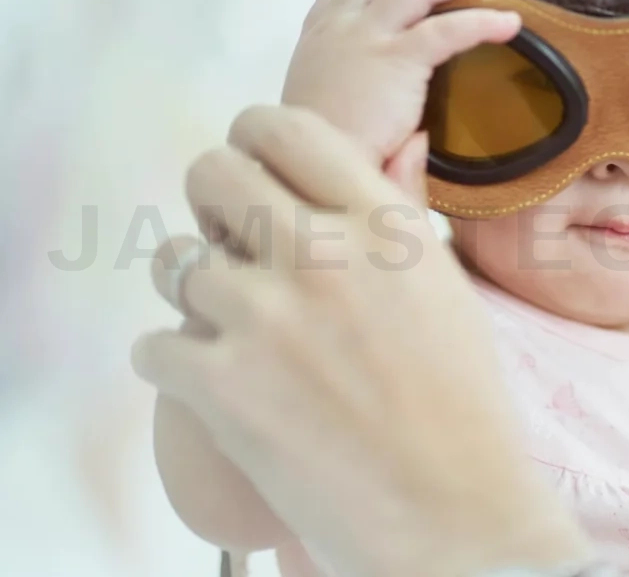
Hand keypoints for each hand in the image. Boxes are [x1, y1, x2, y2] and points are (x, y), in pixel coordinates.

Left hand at [132, 105, 592, 576]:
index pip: (282, 126)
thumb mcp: (445, 290)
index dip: (256, 140)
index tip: (258, 170)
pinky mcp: (221, 385)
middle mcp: (320, 254)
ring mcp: (265, 318)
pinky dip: (177, 365)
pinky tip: (219, 384)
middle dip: (215, 203)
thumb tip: (398, 142)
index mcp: (381, 225)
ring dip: (193, 289)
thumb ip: (402, 212)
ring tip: (234, 325)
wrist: (453, 514)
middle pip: (210, 171)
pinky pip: (153, 344)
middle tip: (239, 244)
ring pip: (171, 257)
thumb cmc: (463, 405)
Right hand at [281, 0, 520, 173]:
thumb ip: (363, 129)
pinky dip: (483, 22)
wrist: (311, 172)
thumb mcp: (323, 133)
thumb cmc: (317, 161)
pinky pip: (449, 27)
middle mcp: (338, 30)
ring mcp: (368, 38)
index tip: (392, 8)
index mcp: (317, 46)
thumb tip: (417, 142)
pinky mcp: (398, 58)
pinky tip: (508, 25)